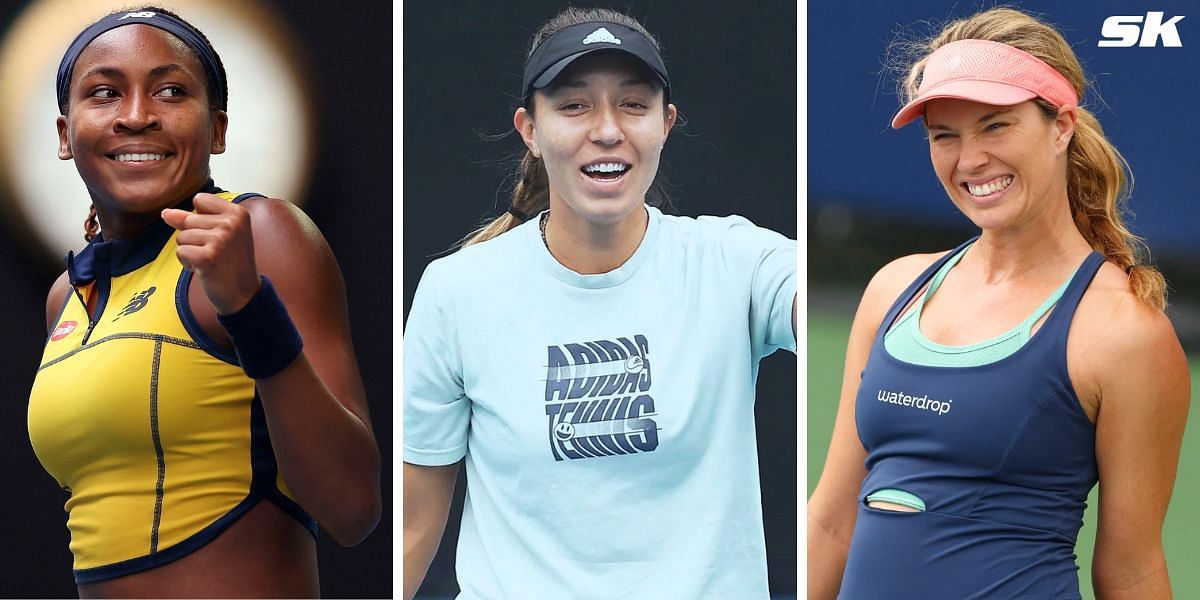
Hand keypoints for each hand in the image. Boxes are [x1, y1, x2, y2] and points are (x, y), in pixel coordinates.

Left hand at [162, 193, 261, 314]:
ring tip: (211, 261)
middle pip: (188, 219)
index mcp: (238, 213)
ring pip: (182, 236)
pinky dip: (188, 263)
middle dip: (194, 238)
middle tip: (216, 252)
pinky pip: (181, 252)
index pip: (200, 199)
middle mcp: (232, 224)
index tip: (219, 234)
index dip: (201, 218)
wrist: (244, 294)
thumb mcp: (220, 234)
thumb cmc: (232, 263)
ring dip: (191, 251)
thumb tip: (166, 212)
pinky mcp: (207, 257)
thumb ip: (192, 219)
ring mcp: (220, 240)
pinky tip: (205, 269)